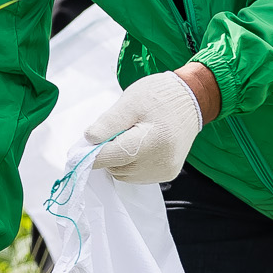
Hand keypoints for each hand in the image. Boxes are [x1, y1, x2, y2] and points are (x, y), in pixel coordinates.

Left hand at [79, 69, 208, 184]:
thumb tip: (89, 140)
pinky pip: (136, 176)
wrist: (191, 100)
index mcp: (153, 141)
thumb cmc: (160, 96)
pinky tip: (138, 147)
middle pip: (117, 167)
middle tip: (114, 132)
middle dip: (108, 153)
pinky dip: (129, 164)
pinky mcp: (167, 174)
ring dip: (118, 160)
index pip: (113, 156)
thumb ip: (109, 122)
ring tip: (129, 137)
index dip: (93, 153)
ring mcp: (165, 171)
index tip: (81, 147)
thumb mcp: (130, 101)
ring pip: (124, 175)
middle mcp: (161, 162)